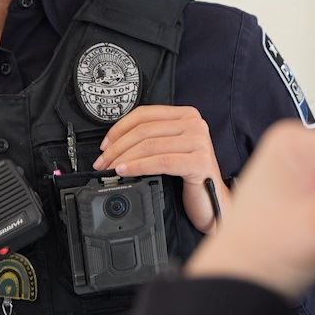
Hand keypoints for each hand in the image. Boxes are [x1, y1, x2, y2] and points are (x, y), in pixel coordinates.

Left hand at [94, 105, 226, 232]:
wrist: (212, 201)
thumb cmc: (188, 176)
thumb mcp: (170, 149)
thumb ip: (152, 139)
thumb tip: (114, 143)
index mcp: (187, 115)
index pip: (145, 114)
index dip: (120, 128)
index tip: (105, 145)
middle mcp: (195, 124)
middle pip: (145, 130)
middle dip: (117, 147)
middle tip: (103, 162)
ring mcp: (199, 141)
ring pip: (150, 146)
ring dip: (124, 158)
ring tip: (111, 169)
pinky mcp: (199, 161)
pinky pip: (160, 162)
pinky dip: (138, 166)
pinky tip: (126, 172)